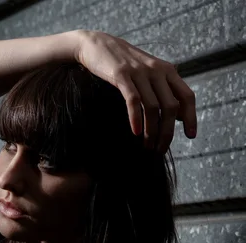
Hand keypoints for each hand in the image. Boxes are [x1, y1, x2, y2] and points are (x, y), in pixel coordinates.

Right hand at [74, 29, 196, 153]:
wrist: (98, 45)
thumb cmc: (124, 64)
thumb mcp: (150, 75)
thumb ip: (165, 92)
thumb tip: (179, 115)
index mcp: (167, 71)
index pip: (187, 96)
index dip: (191, 117)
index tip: (190, 136)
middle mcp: (157, 70)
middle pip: (170, 107)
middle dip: (167, 132)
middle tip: (160, 149)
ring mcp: (140, 72)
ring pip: (153, 107)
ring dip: (152, 131)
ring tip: (148, 146)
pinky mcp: (122, 75)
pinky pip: (133, 101)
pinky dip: (136, 119)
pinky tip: (136, 133)